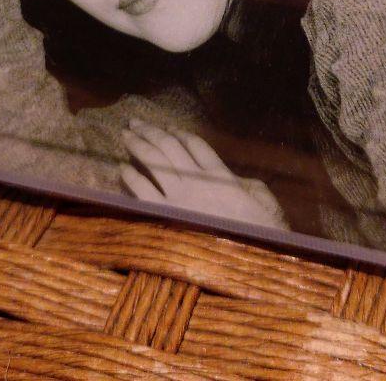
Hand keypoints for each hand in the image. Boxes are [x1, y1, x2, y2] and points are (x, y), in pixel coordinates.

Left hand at [119, 119, 286, 229]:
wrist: (251, 263)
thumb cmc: (261, 233)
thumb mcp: (261, 199)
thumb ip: (244, 182)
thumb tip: (233, 176)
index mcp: (220, 174)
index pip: (195, 144)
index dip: (178, 132)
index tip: (166, 126)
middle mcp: (196, 181)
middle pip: (168, 147)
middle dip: (150, 131)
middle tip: (134, 122)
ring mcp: (179, 199)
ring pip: (153, 162)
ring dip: (138, 145)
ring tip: (126, 135)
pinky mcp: (166, 219)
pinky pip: (143, 192)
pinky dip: (132, 178)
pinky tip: (124, 170)